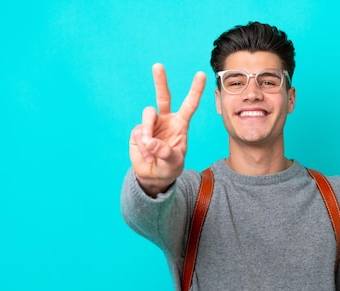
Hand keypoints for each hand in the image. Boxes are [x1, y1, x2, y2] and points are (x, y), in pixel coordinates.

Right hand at [129, 63, 205, 195]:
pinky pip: (139, 133)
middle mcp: (166, 120)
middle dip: (160, 81)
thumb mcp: (173, 163)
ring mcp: (151, 124)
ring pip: (148, 115)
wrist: (154, 176)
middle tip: (158, 66)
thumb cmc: (169, 167)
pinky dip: (143, 148)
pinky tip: (148, 157)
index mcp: (180, 124)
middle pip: (163, 96)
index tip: (201, 74)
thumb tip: (150, 141)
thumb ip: (165, 153)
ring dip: (148, 131)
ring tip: (150, 148)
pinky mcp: (138, 131)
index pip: (189, 104)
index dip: (195, 90)